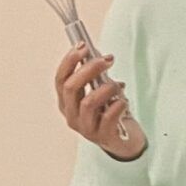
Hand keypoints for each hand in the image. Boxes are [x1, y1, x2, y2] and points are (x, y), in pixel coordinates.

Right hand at [53, 42, 140, 160]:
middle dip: (89, 69)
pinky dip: (118, 104)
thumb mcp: (101, 92)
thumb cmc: (110, 112)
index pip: (60, 79)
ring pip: (88, 102)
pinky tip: (124, 101)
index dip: (69, 61)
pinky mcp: (102, 136)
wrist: (124, 140)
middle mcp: (71, 115)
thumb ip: (97, 77)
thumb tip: (100, 55)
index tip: (83, 46)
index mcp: (66, 102)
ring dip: (107, 88)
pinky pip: (108, 116)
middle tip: (107, 59)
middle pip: (71, 87)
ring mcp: (85, 128)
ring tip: (119, 86)